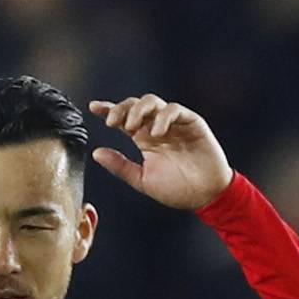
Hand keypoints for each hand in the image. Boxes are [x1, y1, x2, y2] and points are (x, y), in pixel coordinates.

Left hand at [90, 95, 232, 210]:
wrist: (205, 196)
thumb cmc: (176, 189)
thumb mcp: (142, 180)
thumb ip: (120, 166)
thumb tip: (95, 152)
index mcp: (143, 139)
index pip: (123, 119)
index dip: (108, 109)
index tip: (93, 107)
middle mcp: (156, 128)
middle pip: (135, 105)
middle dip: (121, 109)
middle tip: (112, 122)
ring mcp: (174, 124)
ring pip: (153, 102)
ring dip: (138, 110)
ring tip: (132, 127)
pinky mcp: (191, 122)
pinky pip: (174, 110)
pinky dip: (163, 117)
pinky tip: (157, 133)